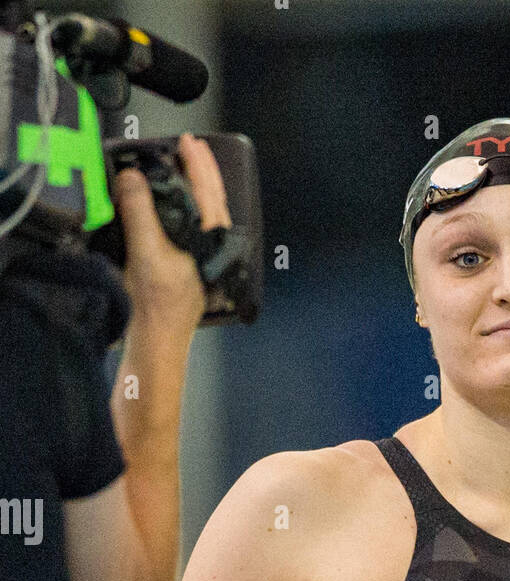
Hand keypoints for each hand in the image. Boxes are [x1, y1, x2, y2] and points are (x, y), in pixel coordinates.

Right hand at [112, 132, 231, 328]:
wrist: (156, 343)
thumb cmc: (157, 305)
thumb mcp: (145, 249)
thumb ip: (140, 209)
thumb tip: (132, 177)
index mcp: (209, 240)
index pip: (208, 190)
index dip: (198, 162)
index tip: (188, 141)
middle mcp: (210, 249)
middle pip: (210, 201)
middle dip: (200, 172)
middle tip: (190, 148)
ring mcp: (202, 260)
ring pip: (203, 216)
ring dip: (193, 190)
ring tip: (183, 170)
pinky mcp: (189, 270)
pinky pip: (190, 231)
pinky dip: (182, 212)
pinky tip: (171, 209)